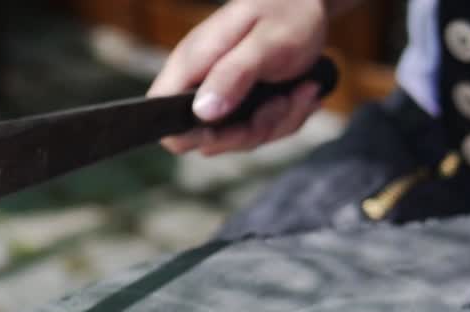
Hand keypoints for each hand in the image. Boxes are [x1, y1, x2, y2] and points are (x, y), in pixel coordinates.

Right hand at [148, 0, 335, 155]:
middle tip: (281, 100)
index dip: (188, 132)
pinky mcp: (244, 106)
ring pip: (240, 140)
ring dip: (278, 120)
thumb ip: (232, 75)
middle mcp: (200, 83)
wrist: (309, 4)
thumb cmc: (285, 13)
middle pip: (206, 139)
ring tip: (300, 87)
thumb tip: (202, 113)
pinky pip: (261, 133)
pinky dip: (288, 117)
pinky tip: (302, 90)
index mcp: (192, 62)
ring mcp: (223, 98)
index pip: (160, 110)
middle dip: (251, 130)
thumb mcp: (265, 43)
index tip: (229, 125)